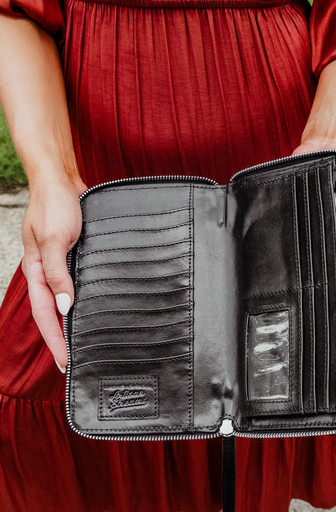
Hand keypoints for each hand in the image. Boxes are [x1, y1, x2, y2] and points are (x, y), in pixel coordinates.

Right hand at [21, 174, 87, 371]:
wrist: (61, 180)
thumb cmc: (55, 205)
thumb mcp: (55, 239)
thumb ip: (58, 273)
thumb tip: (64, 306)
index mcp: (36, 271)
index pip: (44, 314)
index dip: (55, 340)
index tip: (66, 363)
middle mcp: (46, 271)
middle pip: (52, 313)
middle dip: (61, 338)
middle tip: (74, 362)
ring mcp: (59, 264)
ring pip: (63, 300)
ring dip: (71, 322)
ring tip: (84, 342)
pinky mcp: (73, 256)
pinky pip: (75, 284)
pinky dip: (81, 300)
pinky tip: (92, 308)